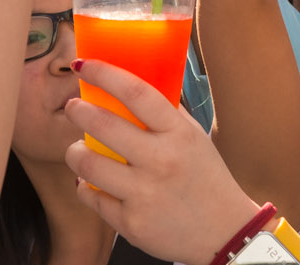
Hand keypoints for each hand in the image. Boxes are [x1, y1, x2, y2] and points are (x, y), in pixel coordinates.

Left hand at [64, 60, 263, 264]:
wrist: (226, 233)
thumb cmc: (207, 180)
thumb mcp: (194, 138)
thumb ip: (166, 113)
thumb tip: (132, 83)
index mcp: (178, 134)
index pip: (136, 93)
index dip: (104, 74)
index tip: (84, 65)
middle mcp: (161, 161)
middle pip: (103, 125)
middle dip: (78, 111)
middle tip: (73, 107)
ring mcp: (145, 194)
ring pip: (88, 165)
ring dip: (75, 153)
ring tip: (78, 150)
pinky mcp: (131, 223)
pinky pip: (92, 198)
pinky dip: (86, 188)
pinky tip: (92, 183)